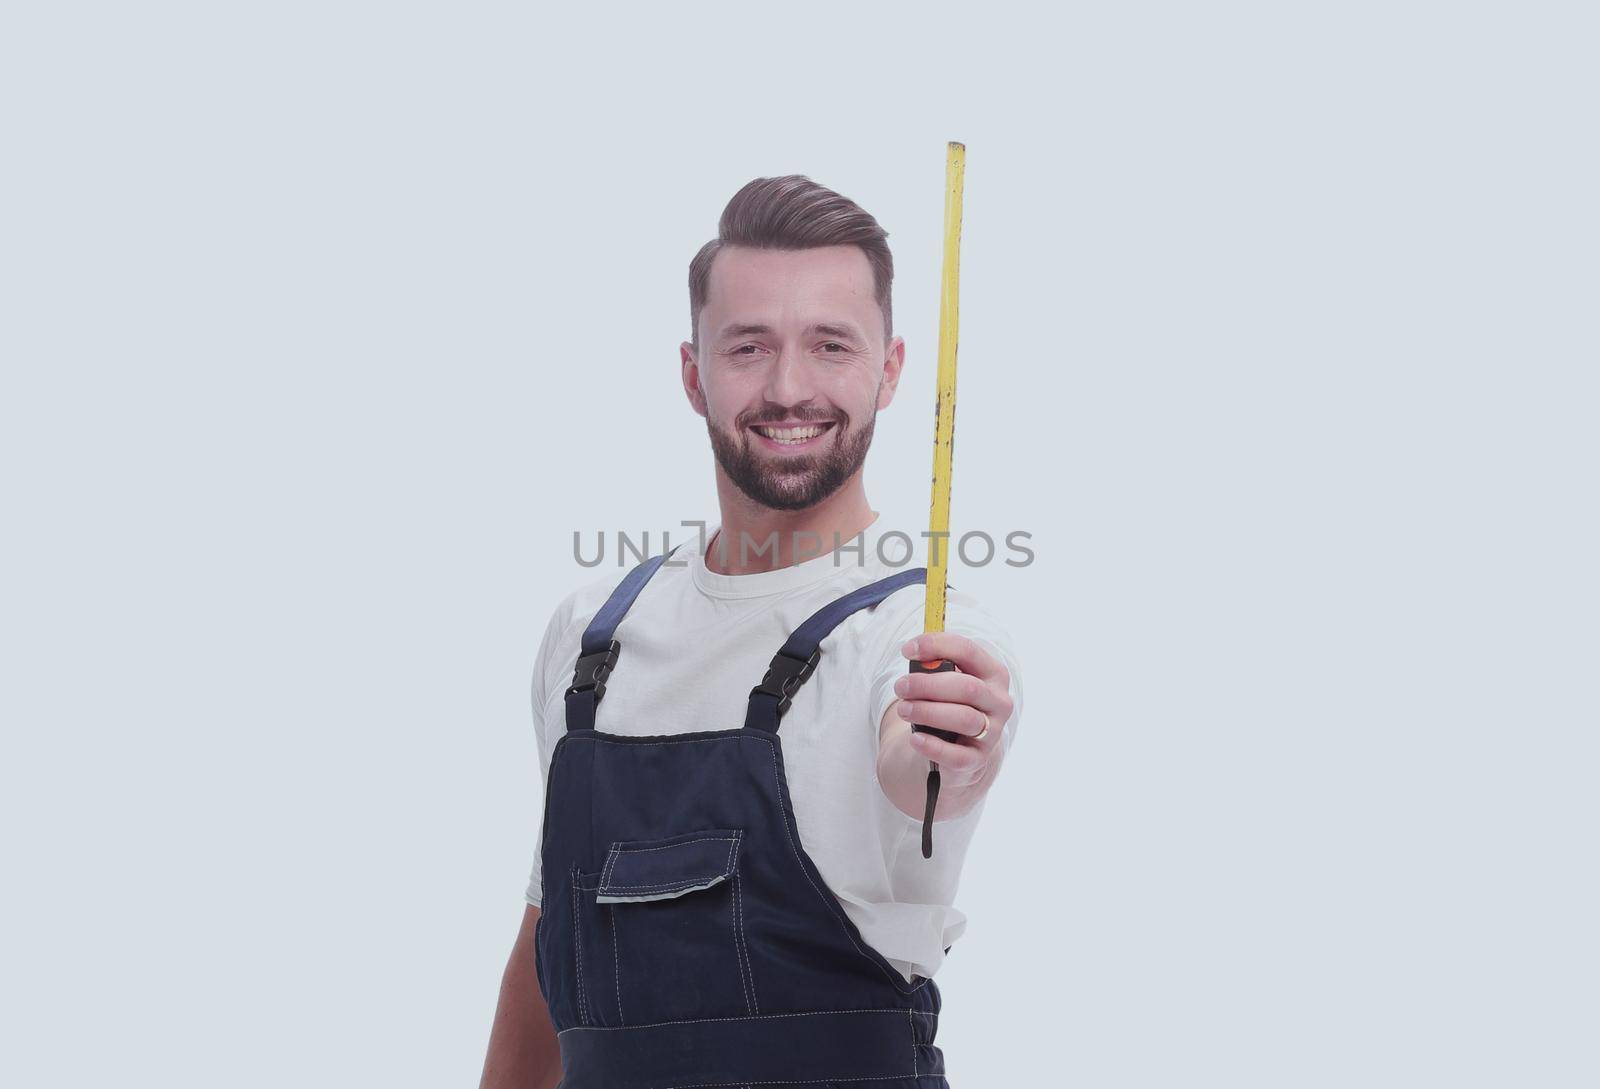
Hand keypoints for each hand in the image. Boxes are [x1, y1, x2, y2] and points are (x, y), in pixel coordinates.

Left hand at [893, 632, 1013, 788]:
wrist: (956, 746)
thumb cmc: (948, 702)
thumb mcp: (945, 680)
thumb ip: (935, 666)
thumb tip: (917, 655)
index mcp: (993, 674)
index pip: (968, 651)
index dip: (937, 646)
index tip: (907, 649)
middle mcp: (999, 702)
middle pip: (967, 688)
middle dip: (928, 685)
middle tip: (900, 686)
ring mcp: (991, 733)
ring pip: (964, 719)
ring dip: (927, 712)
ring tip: (903, 709)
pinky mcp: (977, 759)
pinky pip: (958, 756)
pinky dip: (933, 746)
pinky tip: (915, 738)